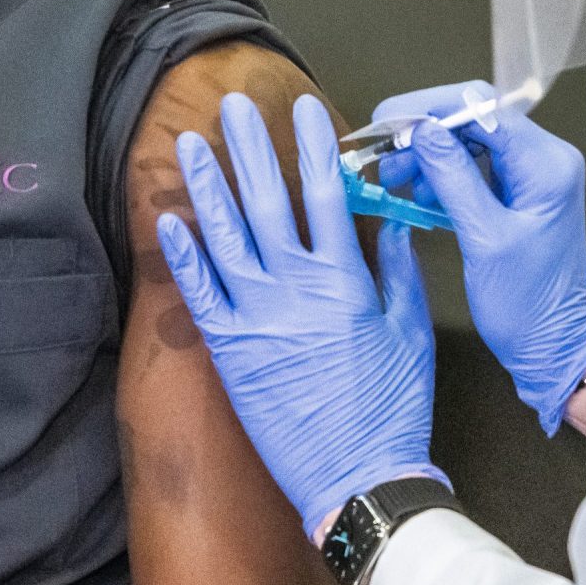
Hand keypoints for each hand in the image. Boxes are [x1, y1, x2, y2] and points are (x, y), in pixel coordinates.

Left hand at [157, 93, 444, 538]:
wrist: (359, 479)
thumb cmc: (394, 408)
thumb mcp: (412, 333)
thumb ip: (400, 271)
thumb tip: (393, 220)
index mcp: (346, 280)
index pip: (328, 194)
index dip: (315, 146)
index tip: (307, 107)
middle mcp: (296, 289)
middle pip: (267, 201)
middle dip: (251, 147)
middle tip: (234, 106)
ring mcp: (257, 318)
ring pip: (225, 237)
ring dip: (208, 186)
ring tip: (192, 144)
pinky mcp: (230, 351)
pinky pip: (199, 293)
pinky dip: (184, 255)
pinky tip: (172, 219)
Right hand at [376, 83, 585, 434]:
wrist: (553, 346)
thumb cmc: (527, 304)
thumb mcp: (484, 238)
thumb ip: (453, 178)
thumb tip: (422, 130)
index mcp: (546, 164)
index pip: (481, 107)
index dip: (428, 109)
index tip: (386, 124)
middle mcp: (546, 159)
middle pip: (474, 118)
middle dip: (424, 131)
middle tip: (384, 154)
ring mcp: (534, 175)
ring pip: (471, 141)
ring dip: (430, 153)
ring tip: (395, 176)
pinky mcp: (520, 193)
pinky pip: (476, 166)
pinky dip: (443, 173)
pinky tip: (419, 192)